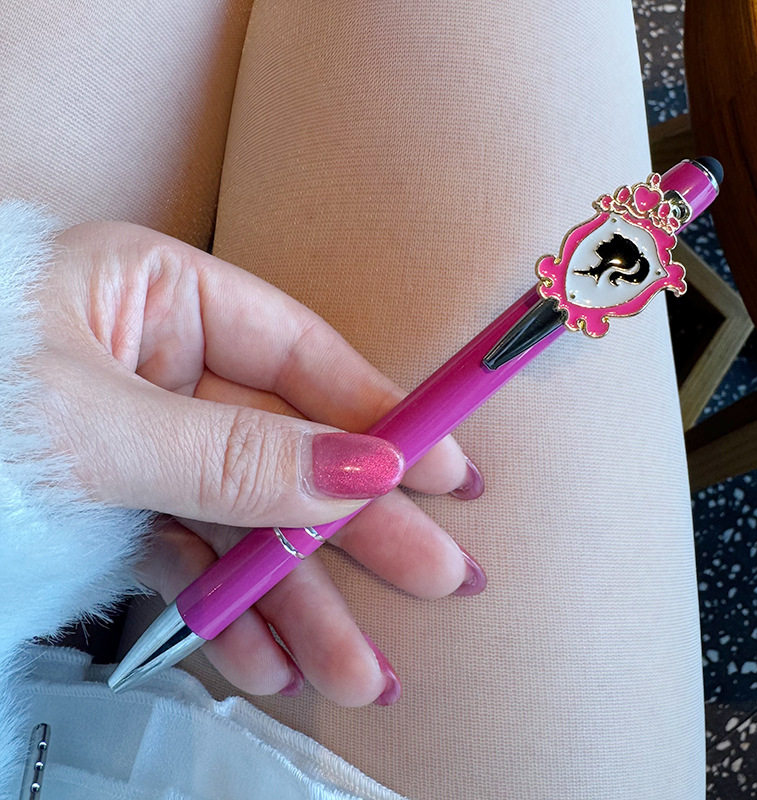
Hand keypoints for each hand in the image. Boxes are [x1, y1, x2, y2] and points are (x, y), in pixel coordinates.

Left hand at [35, 221, 484, 704]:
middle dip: (362, 525)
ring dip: (300, 599)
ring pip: (245, 519)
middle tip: (441, 579)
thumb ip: (232, 453)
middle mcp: (159, 365)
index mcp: (157, 297)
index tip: (448, 471)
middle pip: (290, 448)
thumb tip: (368, 469)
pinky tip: (270, 663)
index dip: (382, 414)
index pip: (302, 354)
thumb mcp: (93, 426)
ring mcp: (141, 442)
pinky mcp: (115, 507)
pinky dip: (225, 614)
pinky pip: (188, 557)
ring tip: (359, 670)